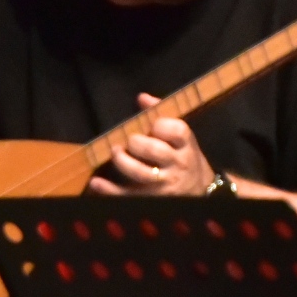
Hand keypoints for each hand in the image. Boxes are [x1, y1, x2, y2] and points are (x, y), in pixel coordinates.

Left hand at [88, 94, 210, 196]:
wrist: (200, 192)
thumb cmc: (186, 158)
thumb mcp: (182, 138)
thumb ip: (162, 115)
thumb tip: (142, 97)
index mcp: (186, 146)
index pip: (177, 131)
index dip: (160, 124)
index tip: (152, 125)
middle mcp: (178, 165)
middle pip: (155, 150)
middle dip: (136, 142)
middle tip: (128, 141)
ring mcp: (164, 185)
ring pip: (140, 173)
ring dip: (122, 161)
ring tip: (115, 152)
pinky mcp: (151, 199)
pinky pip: (128, 195)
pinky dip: (109, 190)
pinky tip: (96, 183)